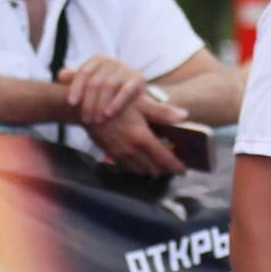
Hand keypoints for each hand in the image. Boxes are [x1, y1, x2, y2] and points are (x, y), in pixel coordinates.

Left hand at [60, 51, 155, 129]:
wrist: (131, 90)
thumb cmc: (104, 87)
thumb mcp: (88, 82)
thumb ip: (74, 78)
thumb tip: (60, 75)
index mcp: (98, 59)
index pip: (83, 72)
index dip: (76, 87)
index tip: (71, 103)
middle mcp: (112, 61)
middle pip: (95, 81)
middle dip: (88, 102)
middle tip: (85, 118)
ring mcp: (126, 69)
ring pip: (108, 86)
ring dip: (100, 104)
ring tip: (96, 120)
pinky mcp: (138, 78)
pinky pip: (125, 91)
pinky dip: (116, 102)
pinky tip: (108, 114)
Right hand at [65, 55, 185, 174]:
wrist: (86, 107)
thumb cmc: (115, 101)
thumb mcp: (140, 103)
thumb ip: (162, 112)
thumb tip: (184, 115)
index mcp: (141, 137)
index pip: (164, 158)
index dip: (175, 166)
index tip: (184, 170)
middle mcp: (130, 149)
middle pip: (153, 168)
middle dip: (165, 169)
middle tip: (174, 167)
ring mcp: (119, 153)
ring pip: (140, 170)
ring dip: (151, 170)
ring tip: (160, 166)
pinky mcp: (110, 154)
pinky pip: (127, 167)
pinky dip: (137, 167)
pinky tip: (142, 162)